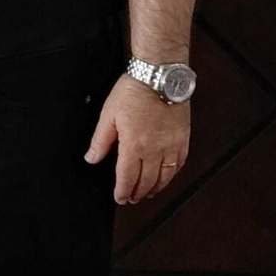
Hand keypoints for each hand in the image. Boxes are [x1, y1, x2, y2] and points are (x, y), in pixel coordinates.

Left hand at [85, 74, 189, 204]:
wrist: (159, 76)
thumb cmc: (134, 92)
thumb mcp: (108, 116)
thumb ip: (100, 141)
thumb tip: (91, 158)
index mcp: (133, 146)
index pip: (127, 178)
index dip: (123, 192)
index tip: (120, 198)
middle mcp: (155, 150)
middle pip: (147, 181)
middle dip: (138, 193)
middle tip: (132, 199)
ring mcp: (172, 145)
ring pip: (165, 176)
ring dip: (156, 188)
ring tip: (148, 193)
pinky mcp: (183, 138)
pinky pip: (180, 163)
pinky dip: (173, 174)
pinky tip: (167, 176)